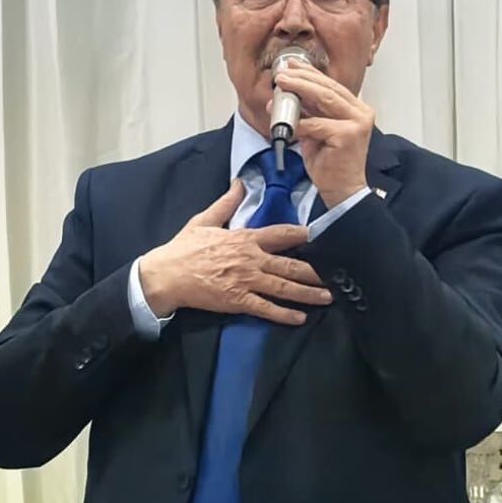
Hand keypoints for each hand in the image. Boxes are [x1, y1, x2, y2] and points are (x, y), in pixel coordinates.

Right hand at [137, 178, 332, 324]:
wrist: (165, 276)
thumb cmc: (183, 248)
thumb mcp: (204, 220)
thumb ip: (226, 203)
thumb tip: (239, 183)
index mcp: (245, 239)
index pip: (281, 234)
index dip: (302, 234)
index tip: (320, 236)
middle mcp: (251, 259)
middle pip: (290, 265)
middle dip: (315, 271)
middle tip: (336, 275)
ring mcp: (246, 281)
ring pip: (284, 288)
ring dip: (308, 293)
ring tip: (328, 297)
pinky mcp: (238, 301)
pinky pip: (266, 309)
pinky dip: (284, 314)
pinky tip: (300, 319)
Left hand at [271, 59, 373, 207]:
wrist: (343, 191)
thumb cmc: (332, 164)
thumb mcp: (317, 132)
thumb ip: (310, 113)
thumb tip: (287, 96)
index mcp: (357, 110)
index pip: (332, 86)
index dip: (311, 74)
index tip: (293, 67)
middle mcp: (360, 113)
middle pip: (328, 88)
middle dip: (302, 78)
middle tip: (282, 74)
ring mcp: (356, 123)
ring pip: (324, 99)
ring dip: (299, 90)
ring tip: (281, 85)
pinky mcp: (346, 135)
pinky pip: (316, 124)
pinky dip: (298, 123)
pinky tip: (286, 124)